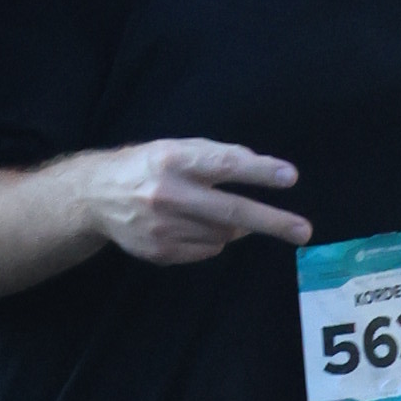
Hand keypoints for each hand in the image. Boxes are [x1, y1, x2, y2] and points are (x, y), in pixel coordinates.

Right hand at [82, 140, 314, 265]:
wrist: (97, 197)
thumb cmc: (148, 166)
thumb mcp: (177, 148)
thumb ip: (217, 156)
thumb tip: (263, 169)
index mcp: (173, 159)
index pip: (225, 165)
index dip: (259, 172)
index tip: (290, 177)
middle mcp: (167, 194)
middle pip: (231, 211)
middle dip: (272, 221)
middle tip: (303, 231)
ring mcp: (162, 227)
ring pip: (223, 234)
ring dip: (235, 226)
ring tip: (216, 212)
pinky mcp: (160, 252)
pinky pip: (207, 250)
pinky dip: (213, 239)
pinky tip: (193, 225)